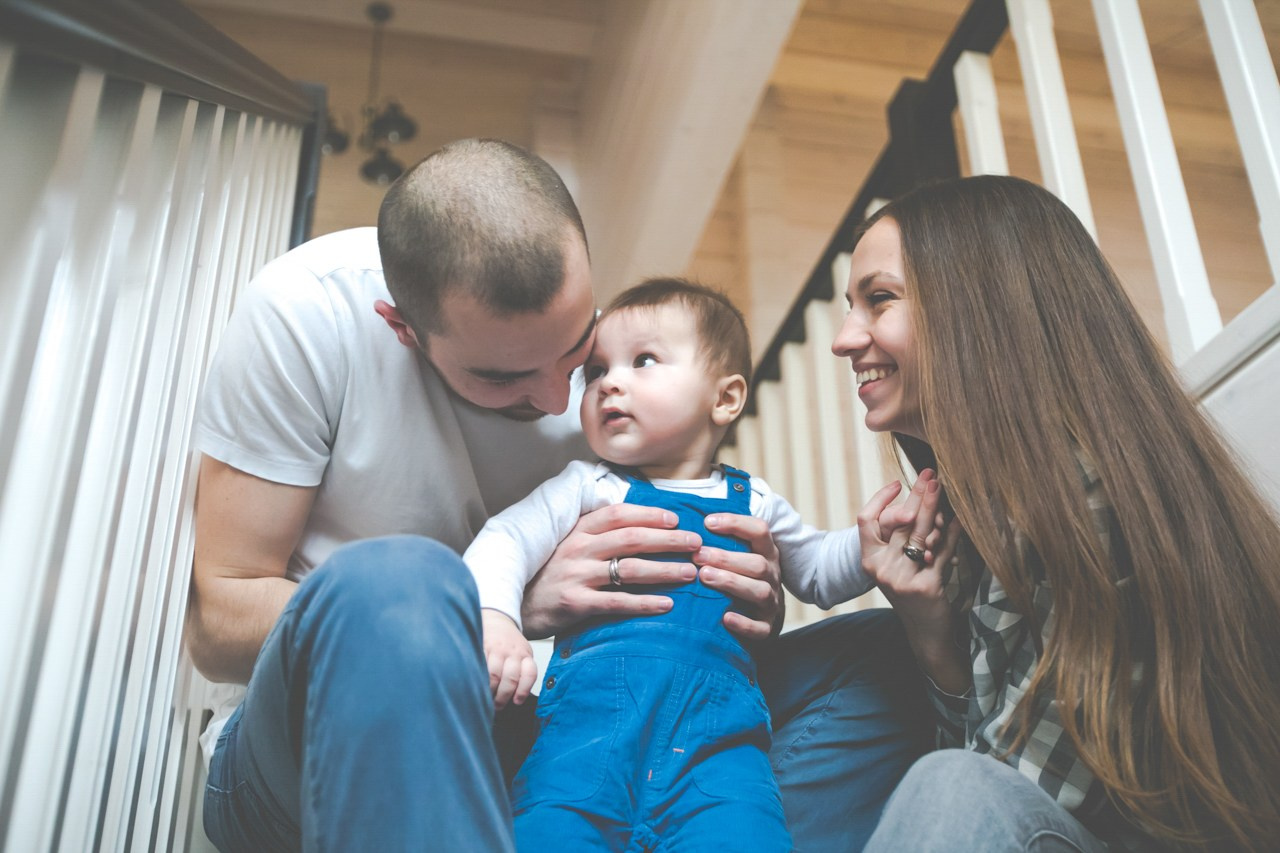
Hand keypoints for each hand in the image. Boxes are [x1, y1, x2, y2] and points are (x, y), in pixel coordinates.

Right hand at [482, 610, 537, 709]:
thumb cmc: (510, 644)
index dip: (524, 691)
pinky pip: (480, 665)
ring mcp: (497, 649)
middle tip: (497, 706)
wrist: (497, 619)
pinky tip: (476, 685)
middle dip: (503, 696)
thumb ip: (521, 672)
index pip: (529, 674)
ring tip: (485, 698)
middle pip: (511, 678)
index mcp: (526, 655)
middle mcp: (513, 652)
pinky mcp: (482, 646)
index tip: (516, 702)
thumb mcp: (522, 654)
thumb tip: (516, 700)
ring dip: (489, 691)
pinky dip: (477, 679)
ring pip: (494, 675)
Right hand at [521, 503, 700, 638]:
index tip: (676, 519)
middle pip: (631, 538)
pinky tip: (666, 604)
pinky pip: (617, 601)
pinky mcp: (575, 603)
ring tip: (689, 573)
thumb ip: (598, 535)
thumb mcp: (569, 545)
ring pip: (629, 568)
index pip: (619, 514)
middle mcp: (578, 548)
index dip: (649, 514)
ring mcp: (576, 575)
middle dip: (668, 539)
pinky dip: (645, 602)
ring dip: (664, 569)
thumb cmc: (550, 573)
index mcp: (579, 530)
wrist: (517, 603)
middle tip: (695, 543)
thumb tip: (641, 525)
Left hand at [698, 513, 782, 639]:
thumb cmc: (741, 579)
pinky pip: (759, 628)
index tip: (707, 522)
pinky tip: (724, 617)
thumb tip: (687, 520)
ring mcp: (771, 602)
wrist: (761, 619)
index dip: (736, 523)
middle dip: (726, 558)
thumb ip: (723, 541)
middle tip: (697, 555)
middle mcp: (772, 575)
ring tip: (705, 576)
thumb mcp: (739, 557)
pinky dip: (743, 623)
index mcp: (766, 553)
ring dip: (731, 582)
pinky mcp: (766, 628)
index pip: (759, 531)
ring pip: (759, 591)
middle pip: (758, 563)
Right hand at [858, 470, 968, 692]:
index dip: (880, 499)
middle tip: (930, 474)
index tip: (897, 483)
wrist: (926, 631)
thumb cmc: (913, 591)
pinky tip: (959, 519)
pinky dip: (952, 533)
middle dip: (916, 495)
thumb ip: (904, 536)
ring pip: (920, 534)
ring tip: (942, 488)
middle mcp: (880, 570)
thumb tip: (919, 496)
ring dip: (933, 508)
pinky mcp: (925, 586)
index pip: (865, 521)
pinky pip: (941, 552)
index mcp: (869, 561)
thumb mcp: (900, 564)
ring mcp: (901, 579)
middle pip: (899, 523)